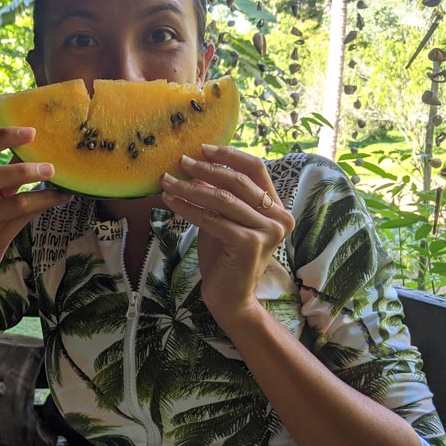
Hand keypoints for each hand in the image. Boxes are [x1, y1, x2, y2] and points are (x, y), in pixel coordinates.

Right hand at [0, 127, 70, 281]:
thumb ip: (6, 171)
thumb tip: (34, 149)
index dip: (6, 136)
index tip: (32, 131)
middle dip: (25, 169)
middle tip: (51, 167)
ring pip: (14, 202)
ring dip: (41, 193)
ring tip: (60, 186)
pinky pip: (23, 219)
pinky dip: (43, 206)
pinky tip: (59, 199)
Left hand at [159, 144, 294, 325]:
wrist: (229, 298)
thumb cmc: (225, 258)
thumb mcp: (221, 220)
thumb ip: (215, 195)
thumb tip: (194, 165)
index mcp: (276, 207)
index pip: (256, 168)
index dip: (229, 155)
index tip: (202, 148)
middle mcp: (278, 218)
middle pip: (238, 181)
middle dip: (205, 169)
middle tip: (180, 161)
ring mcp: (267, 231)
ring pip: (222, 199)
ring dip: (190, 188)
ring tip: (167, 181)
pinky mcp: (250, 244)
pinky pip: (213, 219)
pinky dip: (188, 208)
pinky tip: (170, 202)